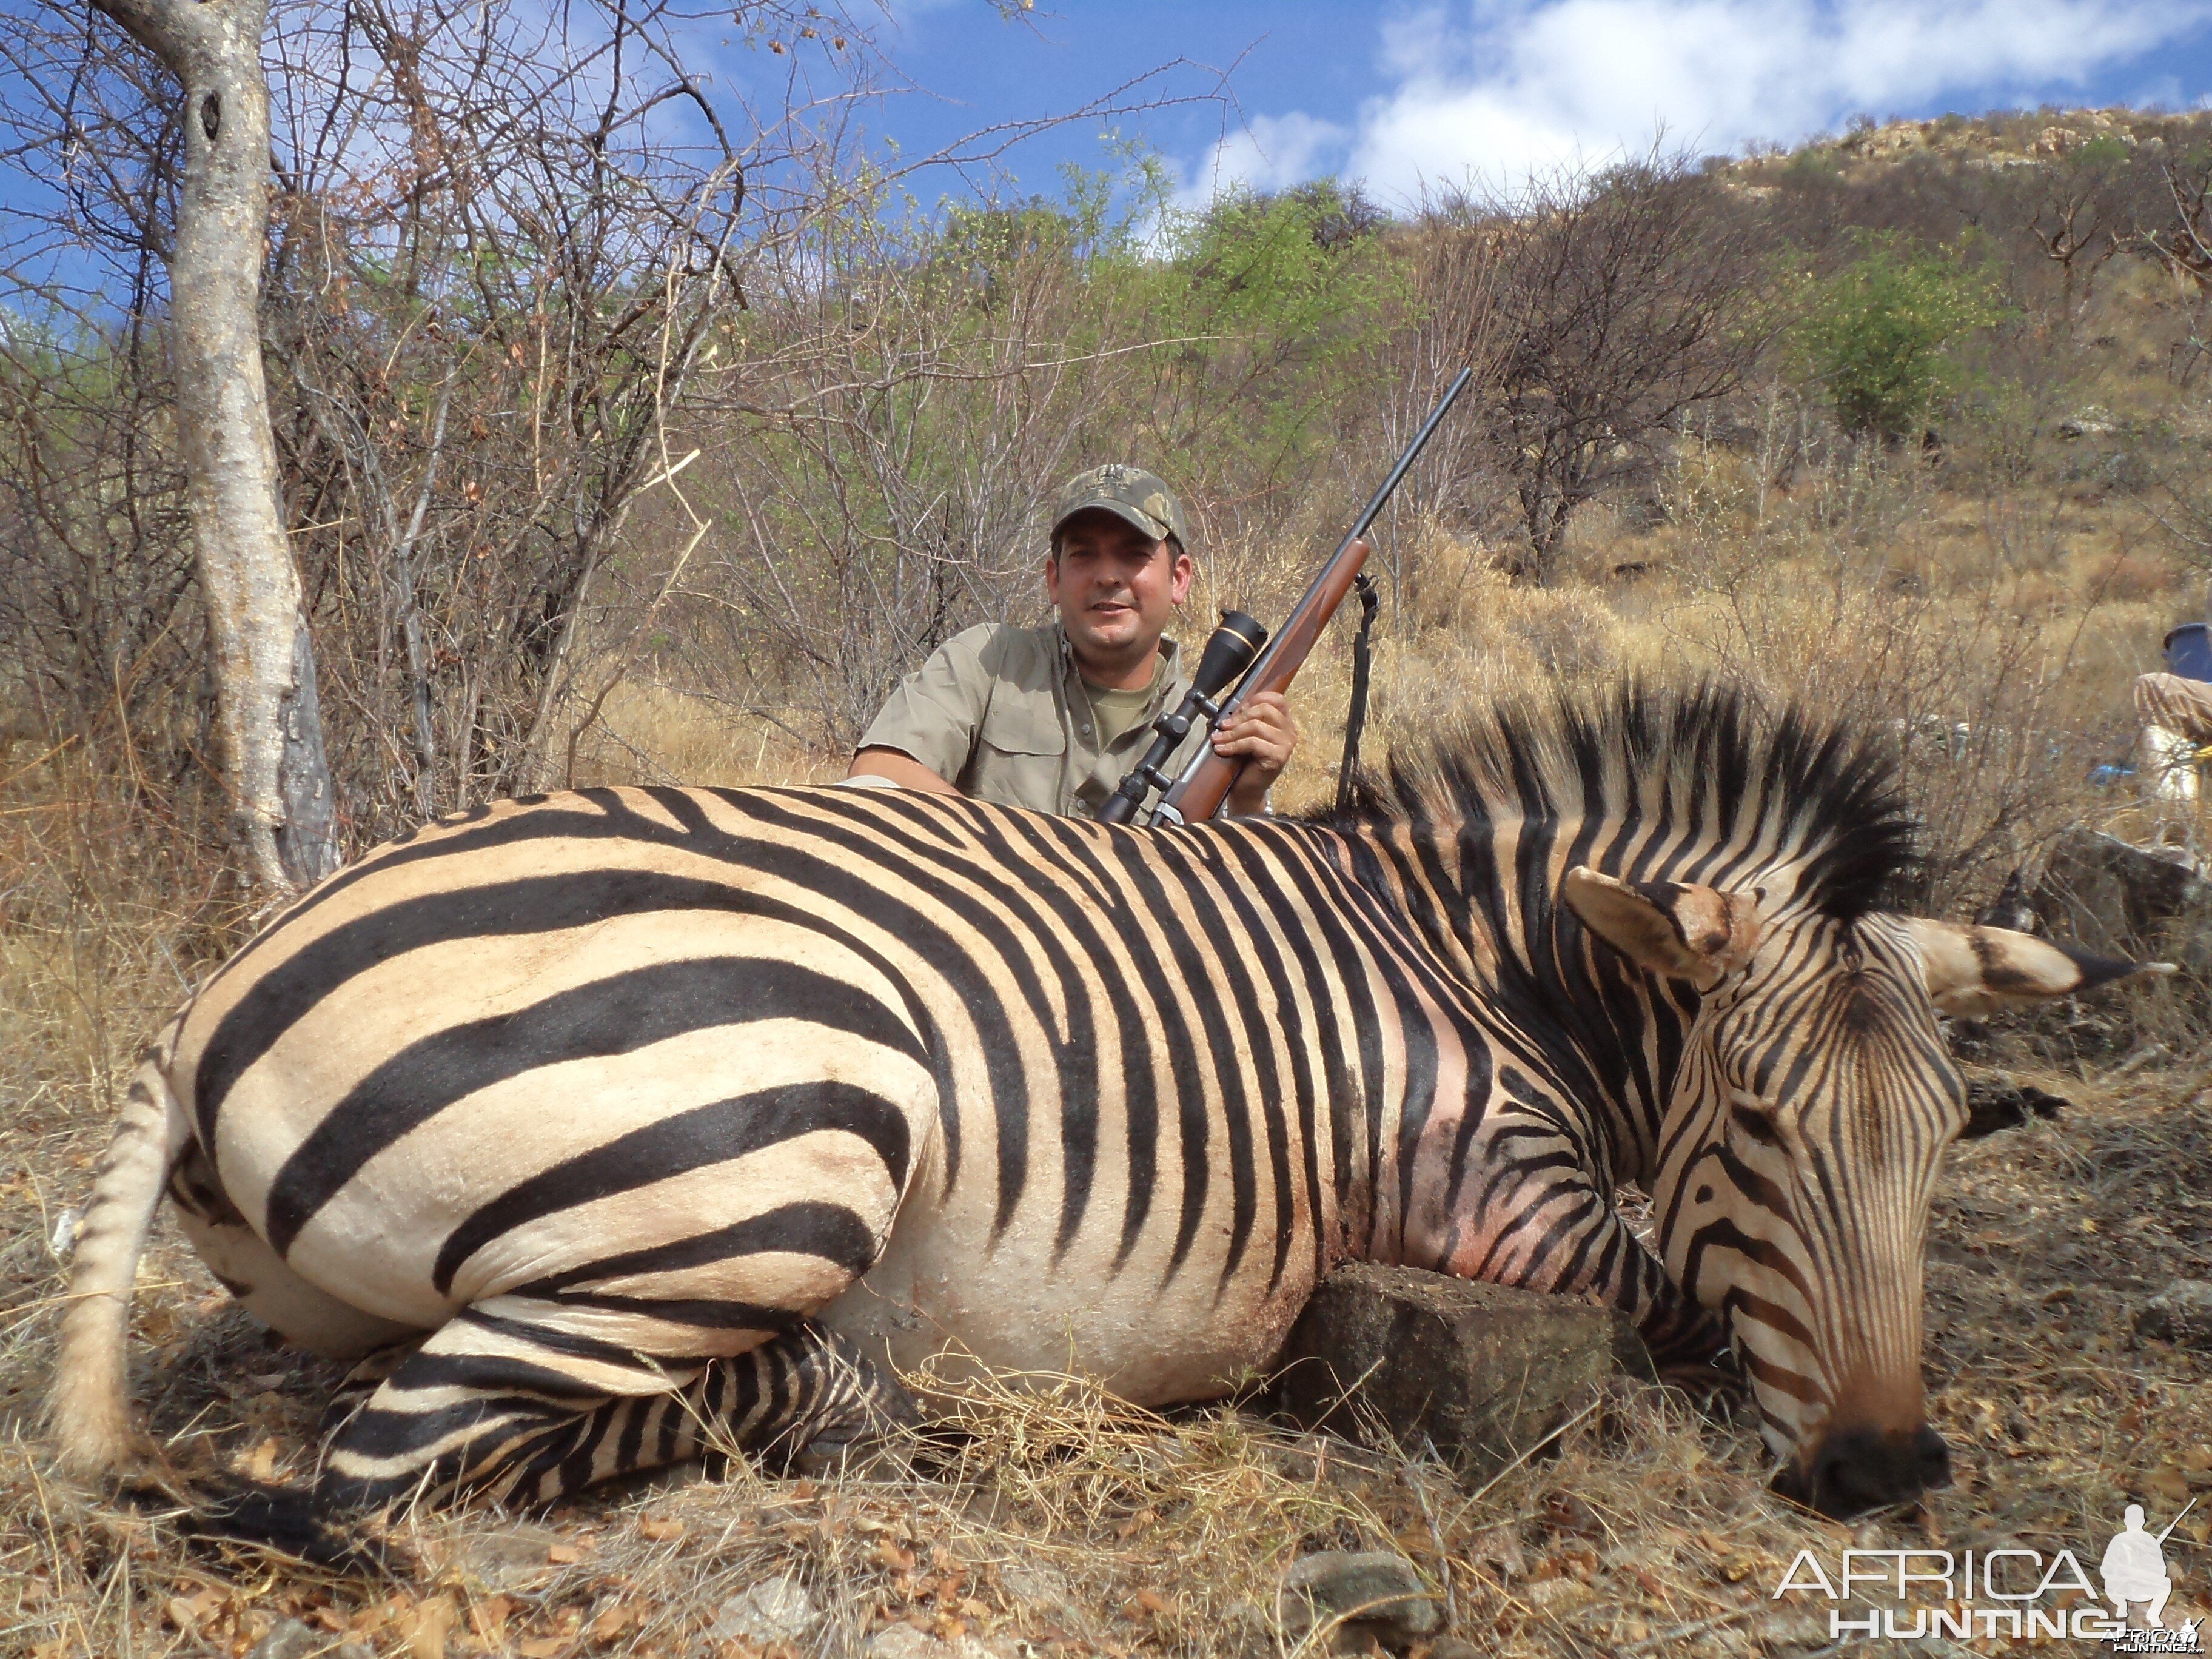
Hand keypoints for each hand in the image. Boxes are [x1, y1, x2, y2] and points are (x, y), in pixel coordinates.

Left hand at [1214, 691, 1295, 814]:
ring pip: (1256, 726)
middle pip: (1265, 709)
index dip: (1255, 699)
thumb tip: (1230, 707)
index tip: (1238, 710)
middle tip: (1223, 726)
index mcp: (1284, 722)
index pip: (1276, 699)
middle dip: (1239, 717)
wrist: (1246, 789)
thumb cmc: (1245, 761)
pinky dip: (1234, 745)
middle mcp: (1289, 731)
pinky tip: (1222, 749)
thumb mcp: (1246, 734)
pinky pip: (1253, 743)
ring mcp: (1286, 745)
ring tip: (1218, 739)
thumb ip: (1244, 718)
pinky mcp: (1279, 757)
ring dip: (1233, 733)